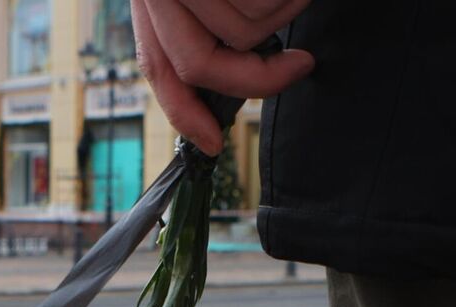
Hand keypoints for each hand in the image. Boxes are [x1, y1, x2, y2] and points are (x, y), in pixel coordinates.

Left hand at [132, 0, 314, 154]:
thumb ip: (210, 30)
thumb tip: (237, 83)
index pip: (157, 67)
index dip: (184, 114)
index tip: (213, 143)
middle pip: (199, 64)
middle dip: (255, 76)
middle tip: (297, 66)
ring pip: (243, 32)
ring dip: (281, 13)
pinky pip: (264, 8)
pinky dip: (292, 0)